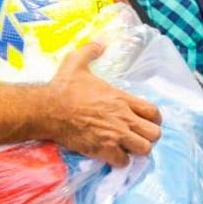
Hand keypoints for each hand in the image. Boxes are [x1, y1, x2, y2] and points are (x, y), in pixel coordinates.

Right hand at [44, 41, 160, 166]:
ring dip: (136, 149)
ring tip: (126, 146)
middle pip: (155, 133)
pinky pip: (123, 162)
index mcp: (121, 98)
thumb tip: (101, 42)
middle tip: (136, 135)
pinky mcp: (103, 149)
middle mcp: (123, 117)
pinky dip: (119, 160)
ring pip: (144, 149)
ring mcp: (114, 135)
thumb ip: (91, 50)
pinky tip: (112, 154)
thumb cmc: (63, 87)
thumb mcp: (77, 62)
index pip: (154, 112)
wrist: (47, 109)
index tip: (145, 121)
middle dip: (148, 135)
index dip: (153, 119)